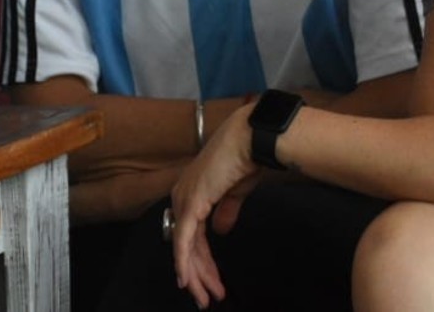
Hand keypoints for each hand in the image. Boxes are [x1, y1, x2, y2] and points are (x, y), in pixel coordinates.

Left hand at [170, 109, 263, 308]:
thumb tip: (221, 230)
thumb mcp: (235, 192)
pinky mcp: (191, 203)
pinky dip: (184, 262)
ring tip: (206, 296)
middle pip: (186, 245)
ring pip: (184, 247)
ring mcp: (185, 199)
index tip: (212, 282)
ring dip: (196, 274)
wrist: (251, 138)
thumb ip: (225, 211)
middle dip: (198, 274)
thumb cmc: (247, 158)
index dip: (201, 261)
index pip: (193, 235)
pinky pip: (184, 240)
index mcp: (192, 191)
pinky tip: (187, 280)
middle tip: (207, 298)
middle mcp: (182, 196)